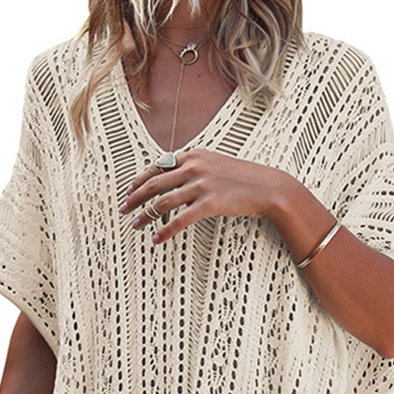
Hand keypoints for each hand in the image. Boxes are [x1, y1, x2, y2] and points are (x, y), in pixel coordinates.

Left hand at [120, 150, 288, 244]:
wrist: (270, 187)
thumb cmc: (245, 179)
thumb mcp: (217, 165)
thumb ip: (195, 169)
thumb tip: (175, 182)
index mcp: (194, 155)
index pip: (158, 167)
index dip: (140, 180)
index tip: (129, 191)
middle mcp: (194, 167)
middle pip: (154, 184)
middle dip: (134, 197)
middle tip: (122, 208)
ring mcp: (202, 185)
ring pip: (162, 202)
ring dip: (145, 215)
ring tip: (135, 225)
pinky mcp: (210, 203)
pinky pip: (180, 220)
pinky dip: (165, 230)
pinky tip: (156, 238)